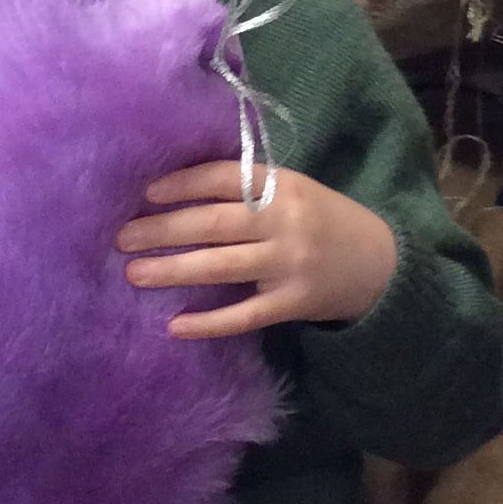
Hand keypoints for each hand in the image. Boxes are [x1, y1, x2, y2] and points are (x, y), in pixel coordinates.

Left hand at [117, 163, 395, 337]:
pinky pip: (244, 315)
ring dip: (173, 270)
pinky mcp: (293, 303)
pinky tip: (175, 325)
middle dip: (163, 229)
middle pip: (214, 223)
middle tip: (122, 237)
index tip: (146, 193)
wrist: (380, 263)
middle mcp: (285, 221)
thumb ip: (248, 189)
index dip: (182, 183)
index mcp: (283, 185)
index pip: (223, 178)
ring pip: (222, 267)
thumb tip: (177, 190)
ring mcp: (289, 264)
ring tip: (134, 273)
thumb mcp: (293, 191)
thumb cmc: (323, 220)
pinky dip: (209, 322)